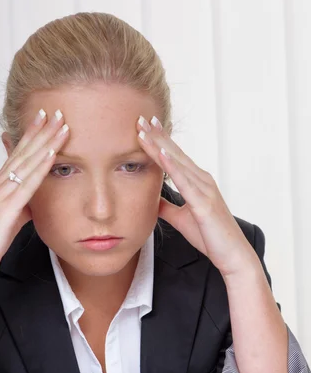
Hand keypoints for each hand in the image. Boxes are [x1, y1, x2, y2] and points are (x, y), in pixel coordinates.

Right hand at [0, 109, 69, 282]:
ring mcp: (2, 192)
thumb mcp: (12, 218)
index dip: (33, 135)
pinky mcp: (7, 206)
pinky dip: (42, 166)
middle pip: (24, 151)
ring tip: (61, 124)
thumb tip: (36, 202)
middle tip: (57, 111)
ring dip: (46, 142)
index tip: (46, 118)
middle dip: (42, 130)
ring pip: (28, 161)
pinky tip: (53, 153)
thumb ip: (24, 206)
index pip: (19, 153)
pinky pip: (28, 182)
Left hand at [136, 116, 258, 277]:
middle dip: (157, 135)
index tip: (145, 126)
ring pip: (178, 162)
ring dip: (160, 145)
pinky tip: (161, 154)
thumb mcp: (181, 219)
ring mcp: (204, 189)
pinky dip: (173, 166)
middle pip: (175, 153)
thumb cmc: (210, 237)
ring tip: (144, 130)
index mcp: (197, 182)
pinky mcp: (204, 203)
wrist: (231, 255)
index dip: (160, 141)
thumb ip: (167, 207)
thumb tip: (151, 200)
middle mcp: (202, 180)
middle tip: (140, 117)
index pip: (175, 157)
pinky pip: (185, 181)